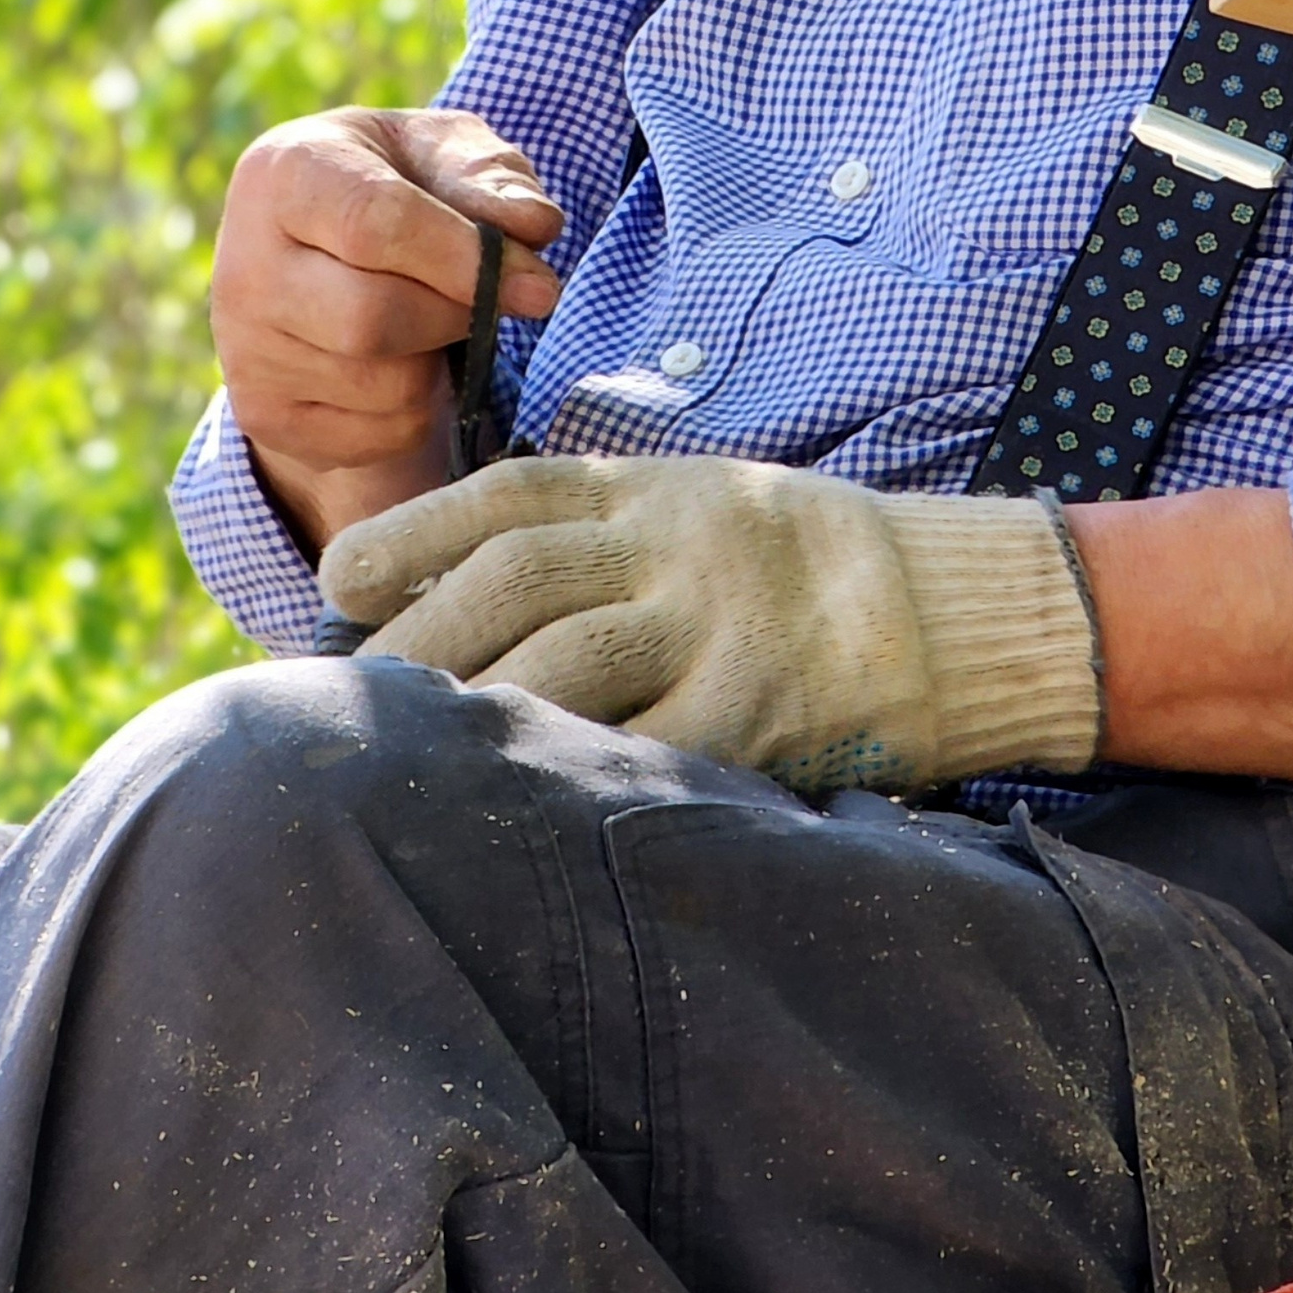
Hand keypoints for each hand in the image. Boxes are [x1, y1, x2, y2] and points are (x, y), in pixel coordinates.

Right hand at [210, 106, 563, 555]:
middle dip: (457, 313)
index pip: (375, 224)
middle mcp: (243, 267)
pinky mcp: (264, 415)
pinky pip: (379, 434)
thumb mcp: (443, 152)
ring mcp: (246, 350)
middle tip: (491, 298)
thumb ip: (491, 176)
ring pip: (384, 386)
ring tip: (433, 316)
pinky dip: (420, 405)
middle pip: (372, 318)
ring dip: (441, 357)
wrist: (317, 250)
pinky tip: (404, 358)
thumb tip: (533, 227)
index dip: (466, 259)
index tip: (539, 284)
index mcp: (284, 173)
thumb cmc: (396, 185)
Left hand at [318, 456, 1102, 795]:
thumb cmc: (799, 572)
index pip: (513, 493)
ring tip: (411, 758)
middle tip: (352, 697)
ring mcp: (727, 615)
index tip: (334, 578)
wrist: (958, 609)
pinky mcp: (768, 702)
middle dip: (425, 638)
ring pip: (569, 661)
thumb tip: (449, 600)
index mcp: (658, 485)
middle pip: (521, 575)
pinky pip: (651, 749)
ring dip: (478, 713)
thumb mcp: (702, 513)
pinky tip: (527, 806)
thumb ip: (602, 540)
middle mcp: (684, 536)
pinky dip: (580, 778)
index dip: (416, 530)